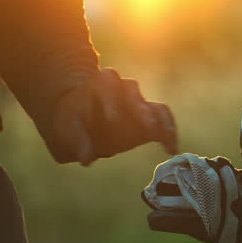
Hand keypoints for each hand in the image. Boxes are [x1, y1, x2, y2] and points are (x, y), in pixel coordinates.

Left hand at [50, 68, 177, 164]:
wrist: (86, 116)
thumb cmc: (77, 118)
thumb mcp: (71, 126)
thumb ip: (79, 141)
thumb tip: (86, 160)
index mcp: (101, 82)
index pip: (108, 82)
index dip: (112, 100)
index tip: (113, 118)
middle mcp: (123, 88)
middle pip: (134, 92)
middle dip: (140, 109)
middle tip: (146, 125)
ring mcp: (139, 101)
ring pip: (152, 106)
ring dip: (156, 122)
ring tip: (160, 137)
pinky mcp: (150, 115)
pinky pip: (164, 119)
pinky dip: (169, 133)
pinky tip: (171, 149)